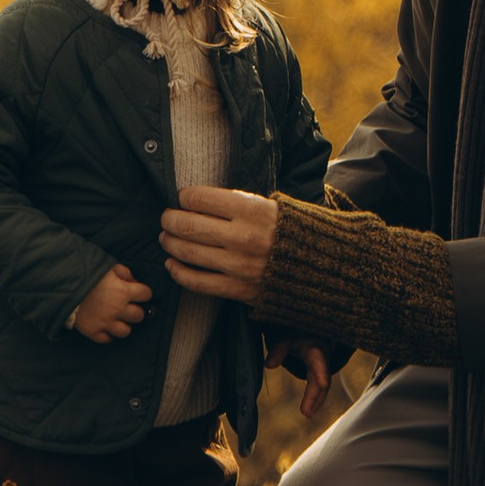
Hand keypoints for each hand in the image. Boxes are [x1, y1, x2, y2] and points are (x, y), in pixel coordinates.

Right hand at [69, 264, 152, 342]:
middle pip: (138, 316)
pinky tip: (104, 327)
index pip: (146, 294)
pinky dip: (106, 334)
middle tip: (126, 307)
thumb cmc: (88, 276)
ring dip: (123, 325)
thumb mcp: (108, 268)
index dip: (143, 293)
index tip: (137, 293)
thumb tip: (134, 281)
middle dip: (134, 311)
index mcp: (124, 291)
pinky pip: (106, 339)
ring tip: (117, 319)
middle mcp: (118, 309)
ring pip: (125, 332)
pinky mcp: (93, 331)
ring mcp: (105, 322)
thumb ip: (124, 273)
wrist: (64, 287)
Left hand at [161, 184, 281, 303]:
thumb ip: (235, 203)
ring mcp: (238, 265)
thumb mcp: (269, 205)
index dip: (184, 197)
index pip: (200, 198)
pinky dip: (178, 272)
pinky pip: (196, 282)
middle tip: (167, 218)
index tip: (182, 198)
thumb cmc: (289, 231)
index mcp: (251, 210)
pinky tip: (172, 263)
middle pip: (188, 225)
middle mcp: (242, 237)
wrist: (318, 267)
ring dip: (170, 243)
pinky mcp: (237, 288)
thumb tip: (196, 201)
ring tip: (166, 237)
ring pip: (188, 252)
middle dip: (170, 219)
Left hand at [266, 337, 332, 421]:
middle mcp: (323, 359)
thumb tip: (268, 365)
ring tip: (307, 414)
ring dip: (316, 401)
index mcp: (315, 347)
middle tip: (306, 412)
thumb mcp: (285, 337)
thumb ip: (278, 349)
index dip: (321, 371)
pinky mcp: (320, 374)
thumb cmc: (296, 334)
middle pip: (322, 378)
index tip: (323, 383)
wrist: (309, 331)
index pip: (319, 360)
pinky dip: (315, 399)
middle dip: (315, 395)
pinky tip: (309, 410)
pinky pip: (320, 387)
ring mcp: (323, 368)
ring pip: (323, 386)